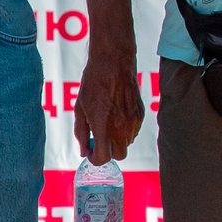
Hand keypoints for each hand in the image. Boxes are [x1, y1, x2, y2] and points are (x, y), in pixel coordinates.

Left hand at [74, 39, 143, 165]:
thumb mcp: (80, 109)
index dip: (95, 158)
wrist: (113, 62)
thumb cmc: (93, 83)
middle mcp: (120, 127)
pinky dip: (125, 130)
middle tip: (99, 140)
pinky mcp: (141, 114)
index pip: (103, 158)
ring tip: (108, 123)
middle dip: (108, 152)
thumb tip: (84, 151)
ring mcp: (133, 121)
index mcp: (103, 126)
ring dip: (117, 140)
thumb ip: (81, 133)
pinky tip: (117, 115)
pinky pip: (134, 131)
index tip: (91, 152)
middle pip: (119, 155)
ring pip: (127, 143)